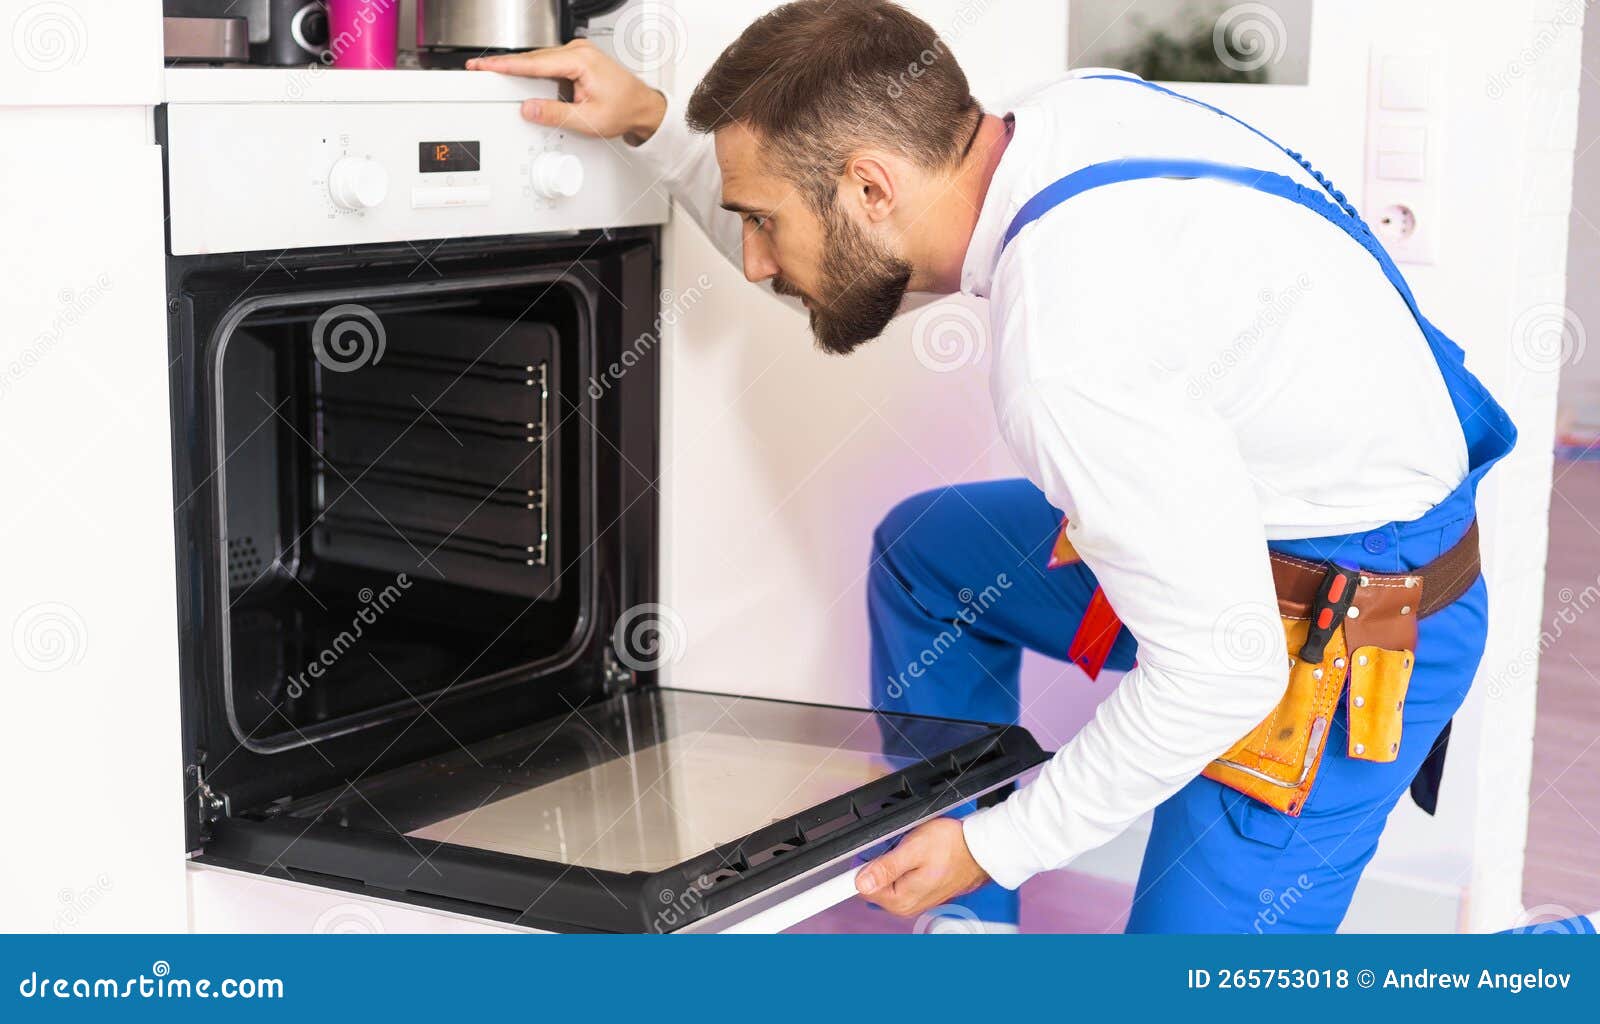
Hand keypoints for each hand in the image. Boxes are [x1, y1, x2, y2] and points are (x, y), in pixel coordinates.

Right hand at [467, 40, 667, 144]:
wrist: (643, 108)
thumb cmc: (624, 110)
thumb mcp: (588, 120)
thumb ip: (556, 115)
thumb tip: (530, 109)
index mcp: (580, 61)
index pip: (534, 63)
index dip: (506, 66)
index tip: (485, 66)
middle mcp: (578, 52)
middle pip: (533, 59)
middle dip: (505, 65)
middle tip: (478, 69)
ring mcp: (577, 54)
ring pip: (539, 61)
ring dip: (518, 69)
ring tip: (493, 74)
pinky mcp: (576, 61)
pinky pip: (547, 65)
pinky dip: (532, 72)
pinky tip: (518, 77)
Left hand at [854, 818, 989, 916]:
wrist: (980, 850)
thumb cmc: (953, 847)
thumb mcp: (914, 849)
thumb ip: (886, 867)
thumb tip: (861, 882)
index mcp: (900, 900)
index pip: (861, 889)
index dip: (860, 867)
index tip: (868, 854)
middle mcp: (905, 906)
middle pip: (872, 884)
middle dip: (879, 862)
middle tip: (897, 847)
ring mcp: (913, 900)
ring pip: (885, 880)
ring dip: (891, 863)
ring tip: (910, 850)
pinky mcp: (920, 892)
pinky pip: (898, 879)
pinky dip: (902, 866)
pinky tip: (916, 856)